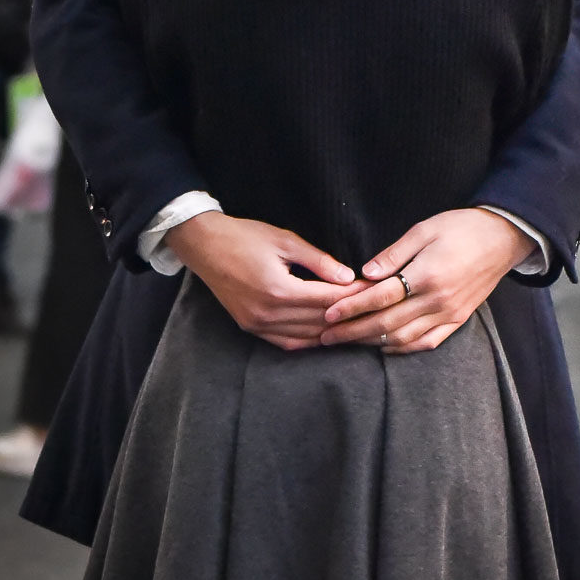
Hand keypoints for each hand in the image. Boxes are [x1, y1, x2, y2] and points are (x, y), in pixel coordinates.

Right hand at [167, 210, 361, 351]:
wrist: (204, 246)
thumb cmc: (245, 236)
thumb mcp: (285, 240)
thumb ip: (318, 261)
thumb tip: (349, 277)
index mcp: (278, 289)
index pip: (327, 300)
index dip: (354, 296)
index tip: (374, 291)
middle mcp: (268, 313)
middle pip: (320, 321)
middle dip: (349, 315)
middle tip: (372, 308)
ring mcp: (258, 325)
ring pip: (306, 337)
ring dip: (332, 331)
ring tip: (355, 322)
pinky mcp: (251, 328)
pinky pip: (287, 343)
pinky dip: (309, 340)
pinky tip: (324, 333)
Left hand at [320, 209, 530, 353]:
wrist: (502, 238)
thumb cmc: (462, 227)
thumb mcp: (425, 229)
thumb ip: (394, 253)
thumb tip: (365, 273)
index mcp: (428, 275)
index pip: (381, 298)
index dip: (352, 307)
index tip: (329, 314)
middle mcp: (438, 300)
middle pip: (388, 324)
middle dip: (354, 332)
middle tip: (327, 336)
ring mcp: (450, 314)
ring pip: (404, 338)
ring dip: (373, 343)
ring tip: (348, 342)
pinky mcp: (459, 320)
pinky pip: (427, 342)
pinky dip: (403, 348)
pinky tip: (385, 346)